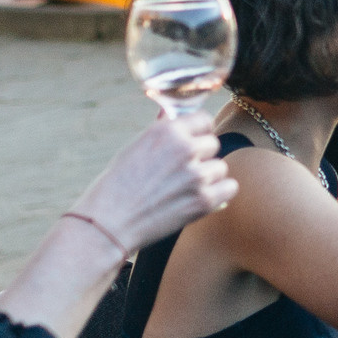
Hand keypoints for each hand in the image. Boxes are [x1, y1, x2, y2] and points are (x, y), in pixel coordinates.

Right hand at [69, 111, 235, 252]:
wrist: (108, 223)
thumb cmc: (116, 186)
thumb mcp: (136, 147)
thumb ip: (161, 130)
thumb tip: (173, 113)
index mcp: (167, 130)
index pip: (204, 119)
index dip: (197, 133)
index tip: (191, 144)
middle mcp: (185, 148)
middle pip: (213, 144)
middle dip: (200, 157)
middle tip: (180, 173)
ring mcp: (196, 174)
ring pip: (220, 168)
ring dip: (208, 178)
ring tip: (183, 190)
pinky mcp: (203, 200)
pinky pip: (229, 188)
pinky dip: (219, 195)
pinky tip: (200, 199)